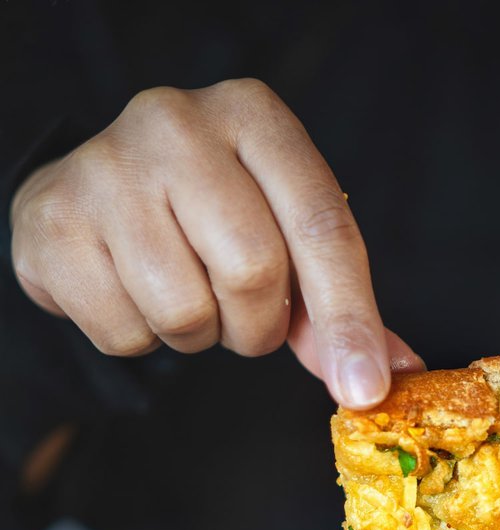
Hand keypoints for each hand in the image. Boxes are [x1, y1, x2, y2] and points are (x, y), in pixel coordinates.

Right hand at [10, 79, 421, 406]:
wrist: (89, 197)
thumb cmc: (203, 217)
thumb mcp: (279, 237)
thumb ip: (334, 305)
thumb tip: (386, 375)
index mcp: (251, 114)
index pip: (321, 225)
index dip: (349, 317)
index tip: (364, 387)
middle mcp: (176, 123)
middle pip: (254, 271)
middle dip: (256, 325)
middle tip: (240, 316)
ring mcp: (106, 168)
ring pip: (185, 310)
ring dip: (197, 335)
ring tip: (182, 293)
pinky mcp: (54, 221)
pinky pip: (125, 332)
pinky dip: (139, 338)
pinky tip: (130, 292)